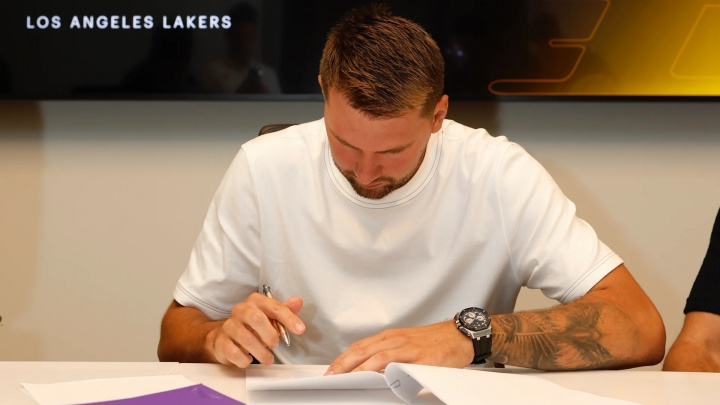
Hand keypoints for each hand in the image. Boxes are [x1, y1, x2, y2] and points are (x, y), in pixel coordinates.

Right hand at [206, 292, 304, 366]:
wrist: (223, 336)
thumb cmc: (251, 325)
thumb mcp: (269, 316)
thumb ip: (284, 310)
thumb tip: (298, 302)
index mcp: (255, 301)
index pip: (274, 306)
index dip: (289, 318)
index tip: (300, 329)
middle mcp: (240, 310)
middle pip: (257, 319)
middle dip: (270, 335)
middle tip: (275, 345)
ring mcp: (229, 326)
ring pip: (247, 339)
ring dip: (261, 352)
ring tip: (267, 358)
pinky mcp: (221, 342)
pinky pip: (235, 353)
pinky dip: (246, 360)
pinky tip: (249, 359)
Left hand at [325, 320, 473, 374]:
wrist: (459, 336)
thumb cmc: (433, 341)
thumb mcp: (406, 342)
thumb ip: (388, 353)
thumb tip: (368, 368)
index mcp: (390, 336)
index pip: (360, 346)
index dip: (343, 358)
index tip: (331, 368)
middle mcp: (396, 340)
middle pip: (364, 350)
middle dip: (345, 364)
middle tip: (331, 375)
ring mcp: (409, 349)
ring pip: (378, 357)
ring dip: (360, 368)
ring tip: (348, 378)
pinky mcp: (422, 359)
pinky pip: (402, 365)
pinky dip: (388, 372)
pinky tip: (379, 379)